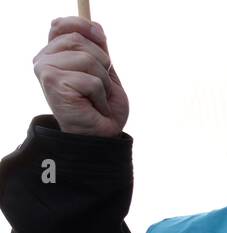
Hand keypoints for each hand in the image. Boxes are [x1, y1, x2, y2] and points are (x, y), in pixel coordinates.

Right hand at [34, 17, 128, 137]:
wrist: (101, 136)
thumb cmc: (101, 106)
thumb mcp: (104, 71)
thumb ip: (98, 49)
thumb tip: (96, 26)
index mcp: (53, 53)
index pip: (62, 24)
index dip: (84, 26)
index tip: (102, 38)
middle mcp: (44, 59)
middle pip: (79, 39)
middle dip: (102, 63)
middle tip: (100, 86)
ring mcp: (45, 69)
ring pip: (88, 59)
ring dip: (103, 82)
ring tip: (97, 98)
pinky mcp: (52, 82)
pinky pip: (91, 80)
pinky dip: (101, 96)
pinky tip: (93, 107)